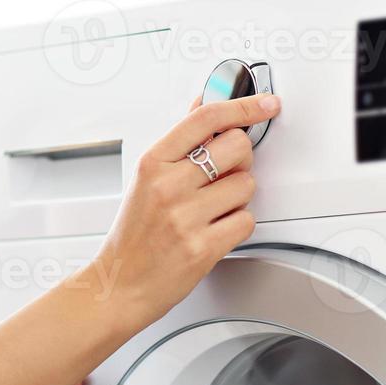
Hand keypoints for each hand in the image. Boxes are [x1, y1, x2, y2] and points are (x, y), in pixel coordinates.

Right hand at [96, 92, 279, 333]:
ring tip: (212, 209)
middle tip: (224, 174)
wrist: (119, 284)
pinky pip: (247, 220)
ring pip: (247, 184)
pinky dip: (238, 225)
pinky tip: (215, 229)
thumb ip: (179, 141)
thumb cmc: (133, 233)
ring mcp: (185, 217)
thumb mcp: (145, 178)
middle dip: (240, 159)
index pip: (206, 118)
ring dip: (238, 196)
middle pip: (237, 147)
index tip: (266, 104)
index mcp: (152, 163)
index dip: (244, 106)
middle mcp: (168, 186)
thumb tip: (203, 100)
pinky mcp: (203, 248)